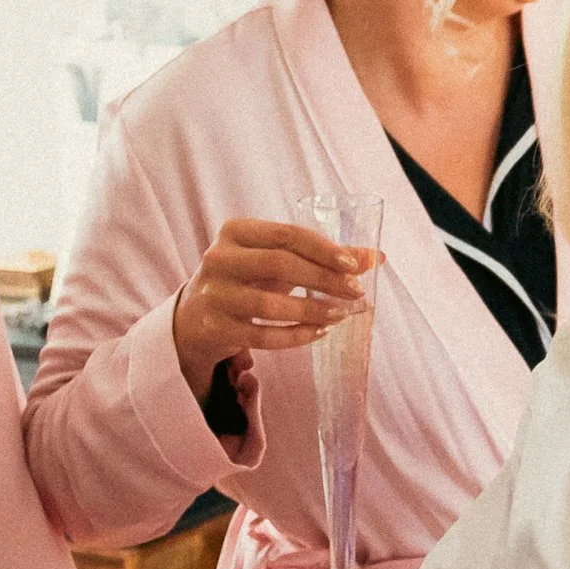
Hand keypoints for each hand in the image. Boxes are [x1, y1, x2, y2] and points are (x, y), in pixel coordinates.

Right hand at [171, 217, 376, 398]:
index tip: (354, 265)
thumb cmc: (245, 280)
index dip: (323, 249)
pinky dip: (295, 336)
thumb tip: (375, 257)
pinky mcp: (214, 329)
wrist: (193, 318)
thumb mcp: (276, 262)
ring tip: (341, 314)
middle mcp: (219, 259)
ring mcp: (214, 296)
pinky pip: (262, 336)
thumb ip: (322, 257)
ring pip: (270, 305)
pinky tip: (319, 332)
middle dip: (323, 279)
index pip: (286, 234)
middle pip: (279, 265)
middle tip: (355, 292)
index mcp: (235, 232)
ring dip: (312, 310)